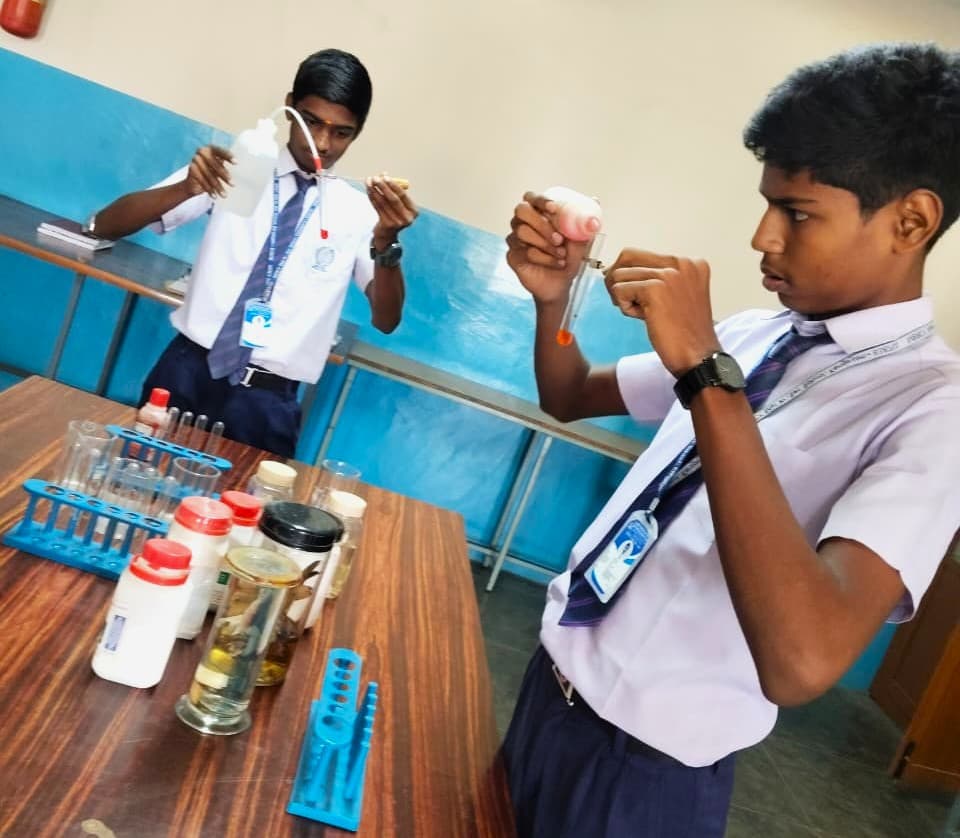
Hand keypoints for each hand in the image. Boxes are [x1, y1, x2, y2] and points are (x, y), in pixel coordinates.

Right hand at [183, 145, 233, 198]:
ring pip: (208, 174)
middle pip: (214, 163)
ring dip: (218, 186)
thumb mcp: (219, 169)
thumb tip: (240, 170)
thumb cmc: (211, 174)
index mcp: (210, 148)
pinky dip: (209, 189)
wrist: (194, 183)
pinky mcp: (191, 168)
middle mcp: (202, 151)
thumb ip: (225, 166)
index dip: (227, 156)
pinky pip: (202, 180)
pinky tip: (214, 196)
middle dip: (223, 175)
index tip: (236, 162)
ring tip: (224, 195)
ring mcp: (195, 159)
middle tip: (233, 184)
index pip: (220, 151)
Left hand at [367, 173, 417, 246]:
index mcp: (413, 211)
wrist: (388, 235)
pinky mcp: (387, 224)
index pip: (403, 195)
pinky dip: (372, 198)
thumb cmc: (395, 214)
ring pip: (383, 203)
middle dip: (383, 187)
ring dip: (374, 191)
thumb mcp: (399, 204)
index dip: (393, 185)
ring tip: (368, 182)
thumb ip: (393, 189)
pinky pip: (378, 208)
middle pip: (393, 199)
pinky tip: (369, 191)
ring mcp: (397, 222)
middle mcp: (407, 218)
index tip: (385, 177)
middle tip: (375, 178)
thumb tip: (383, 174)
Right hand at [506, 192, 589, 304]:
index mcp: (537, 214)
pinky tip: (557, 263)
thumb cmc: (568, 258)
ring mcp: (515, 239)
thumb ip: (584, 222)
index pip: (531, 197)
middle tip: (559, 238)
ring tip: (562, 254)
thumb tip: (595, 200)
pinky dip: (544, 258)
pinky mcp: (513, 256)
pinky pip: (525, 252)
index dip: (540, 200)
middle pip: (522, 211)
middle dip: (542, 223)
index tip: (554, 209)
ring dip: (546, 244)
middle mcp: (522, 223)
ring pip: (523, 232)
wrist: (561, 284)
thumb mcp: (580, 239)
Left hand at [604, 249, 719, 375]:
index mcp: (690, 263)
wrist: (698, 356)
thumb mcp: (676, 296)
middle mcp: (682, 263)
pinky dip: (625, 307)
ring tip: (642, 313)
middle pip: (627, 256)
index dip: (628, 274)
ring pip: (619, 275)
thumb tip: (615, 271)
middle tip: (622, 300)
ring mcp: (669, 274)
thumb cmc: (684, 333)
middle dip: (616, 279)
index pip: (641, 255)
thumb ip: (656, 280)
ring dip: (622, 297)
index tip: (631, 293)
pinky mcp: (655, 289)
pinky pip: (619, 290)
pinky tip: (643, 318)